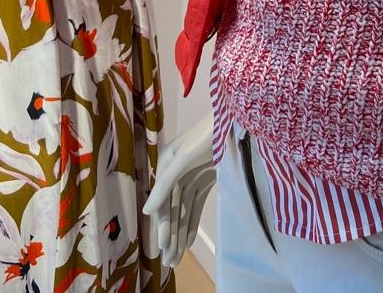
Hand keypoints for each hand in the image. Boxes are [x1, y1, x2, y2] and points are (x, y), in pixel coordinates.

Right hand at [142, 115, 216, 269]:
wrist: (235, 121)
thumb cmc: (207, 135)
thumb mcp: (183, 158)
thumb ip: (165, 184)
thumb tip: (147, 211)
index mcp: (166, 163)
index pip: (162, 201)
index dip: (161, 225)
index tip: (162, 247)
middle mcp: (176, 171)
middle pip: (172, 209)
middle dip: (170, 234)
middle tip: (170, 260)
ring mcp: (192, 176)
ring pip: (183, 210)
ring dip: (180, 233)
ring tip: (177, 257)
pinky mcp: (207, 179)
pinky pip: (196, 205)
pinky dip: (192, 222)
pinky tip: (188, 240)